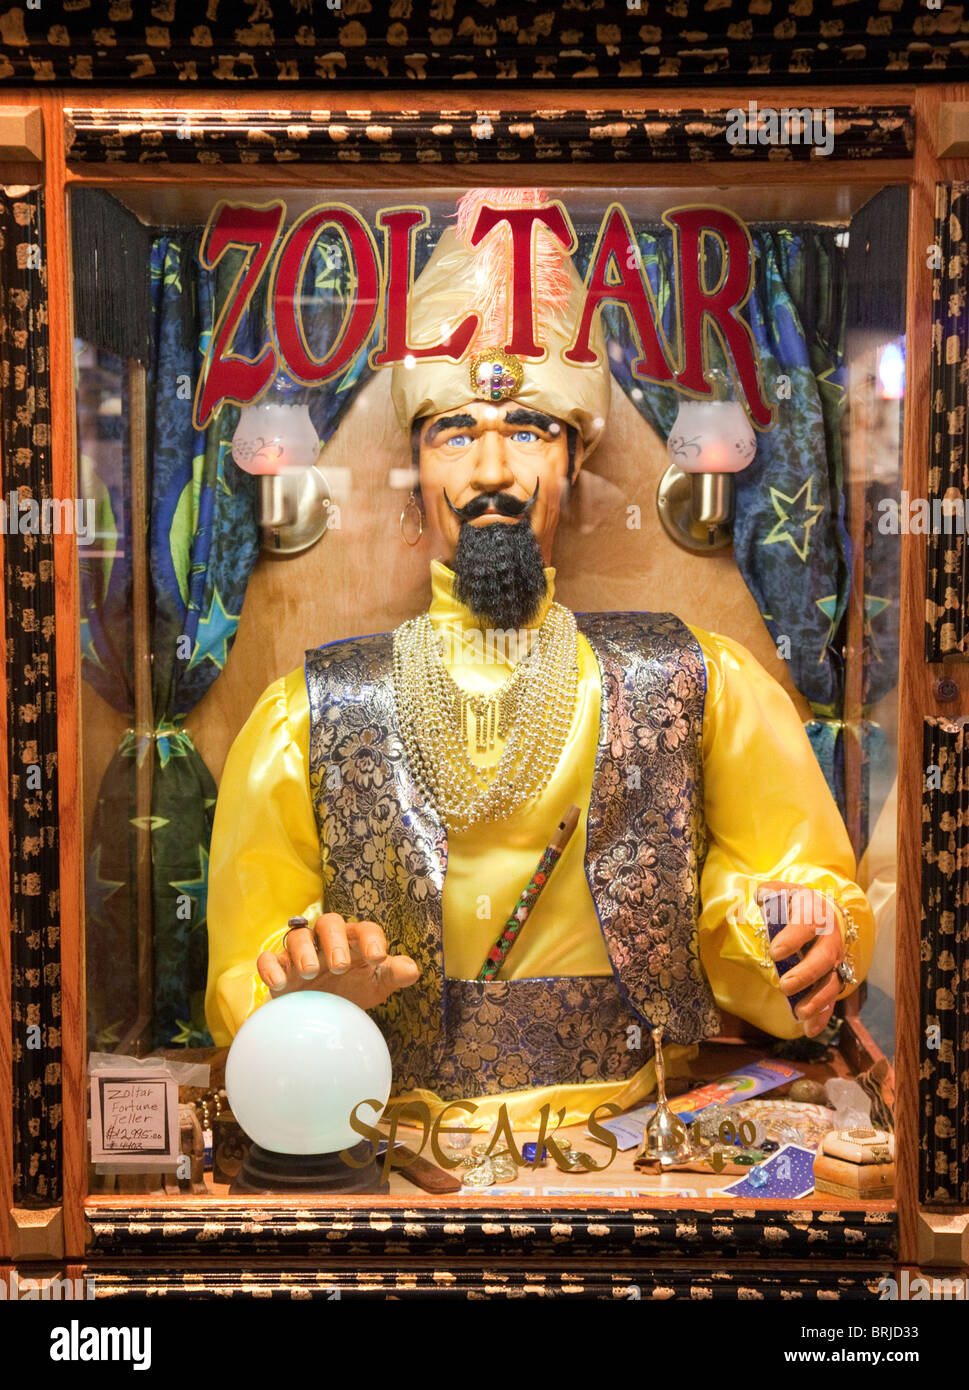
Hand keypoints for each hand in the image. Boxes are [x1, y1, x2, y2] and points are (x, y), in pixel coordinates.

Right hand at [256, 913, 418, 1011]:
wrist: (320, 1015)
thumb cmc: (352, 991)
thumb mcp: (375, 985)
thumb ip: (392, 975)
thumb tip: (412, 970)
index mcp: (355, 941)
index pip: (366, 929)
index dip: (372, 940)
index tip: (378, 959)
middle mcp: (326, 941)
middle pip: (329, 923)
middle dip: (334, 941)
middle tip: (339, 966)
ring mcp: (300, 953)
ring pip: (297, 936)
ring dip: (303, 951)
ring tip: (310, 972)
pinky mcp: (279, 968)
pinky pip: (268, 959)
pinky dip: (271, 967)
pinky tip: (279, 984)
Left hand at [757, 883, 844, 1038]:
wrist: (821, 913)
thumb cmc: (795, 905)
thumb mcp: (783, 892)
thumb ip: (771, 893)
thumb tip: (762, 896)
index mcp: (816, 913)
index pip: (807, 924)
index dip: (793, 938)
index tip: (775, 952)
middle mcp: (830, 938)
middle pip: (824, 957)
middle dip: (806, 973)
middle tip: (784, 985)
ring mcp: (834, 961)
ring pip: (832, 982)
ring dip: (817, 999)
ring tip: (798, 1012)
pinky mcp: (832, 979)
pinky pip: (831, 1000)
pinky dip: (822, 1016)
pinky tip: (809, 1030)